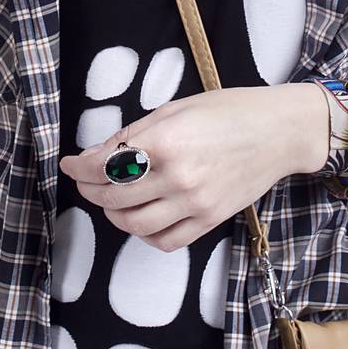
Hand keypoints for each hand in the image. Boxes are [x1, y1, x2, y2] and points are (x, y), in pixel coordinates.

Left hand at [58, 83, 325, 252]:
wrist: (278, 131)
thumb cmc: (227, 110)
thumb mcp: (175, 108)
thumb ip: (135, 133)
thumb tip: (99, 154)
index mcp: (165, 142)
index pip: (105, 166)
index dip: (79, 168)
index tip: (69, 164)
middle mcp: (178, 178)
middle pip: (114, 197)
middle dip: (91, 190)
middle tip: (86, 180)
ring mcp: (195, 204)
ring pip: (135, 225)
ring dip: (113, 215)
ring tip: (110, 200)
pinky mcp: (210, 220)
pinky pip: (166, 240)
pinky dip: (144, 234)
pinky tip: (140, 217)